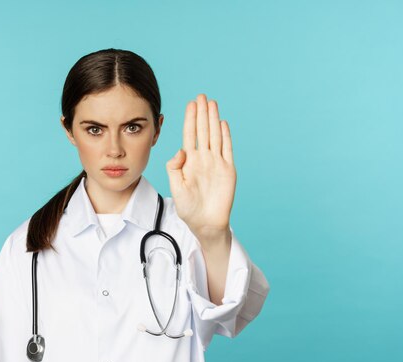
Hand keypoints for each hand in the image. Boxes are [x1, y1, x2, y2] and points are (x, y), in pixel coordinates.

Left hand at [165, 94, 236, 239]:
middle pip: (203, 131)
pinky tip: (223, 123)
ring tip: (212, 103)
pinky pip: (227, 150)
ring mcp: (216, 163)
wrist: (205, 223)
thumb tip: (181, 149)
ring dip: (213, 119)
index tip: (190, 104)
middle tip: (201, 96)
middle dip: (202, 113)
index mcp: (189, 162)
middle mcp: (203, 159)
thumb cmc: (188, 208)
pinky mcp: (228, 170)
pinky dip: (226, 136)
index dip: (190, 119)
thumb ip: (174, 168)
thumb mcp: (175, 187)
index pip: (190, 135)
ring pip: (215, 136)